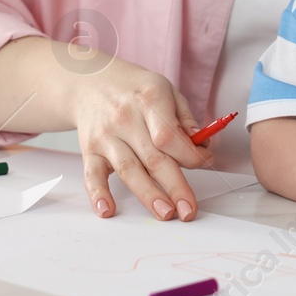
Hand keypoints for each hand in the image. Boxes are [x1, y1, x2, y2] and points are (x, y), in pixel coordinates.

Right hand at [71, 55, 212, 221]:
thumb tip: (201, 144)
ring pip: (128, 170)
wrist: (90, 82)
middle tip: (189, 210)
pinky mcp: (90, 150)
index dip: (190, 155)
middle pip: (154, 157)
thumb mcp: (165, 89)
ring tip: (165, 213)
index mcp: (149, 100)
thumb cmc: (133, 90)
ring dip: (147, 194)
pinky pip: (92, 175)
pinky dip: (98, 194)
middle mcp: (125, 119)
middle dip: (175, 186)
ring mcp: (106, 136)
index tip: (205, 163)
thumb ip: (184, 118)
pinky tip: (107, 210)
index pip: (170, 135)